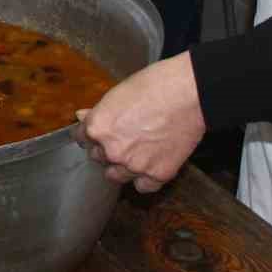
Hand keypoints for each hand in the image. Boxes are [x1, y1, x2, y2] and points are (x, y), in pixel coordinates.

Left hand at [72, 52, 205, 193]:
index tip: (97, 133)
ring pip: (116, 176)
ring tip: (135, 152)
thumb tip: (82, 116)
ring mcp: (134, 166)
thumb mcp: (119, 92)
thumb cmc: (156, 85)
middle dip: (106, 148)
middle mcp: (111, 150)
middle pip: (98, 157)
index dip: (89, 133)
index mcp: (98, 127)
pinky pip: (143, 186)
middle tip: (123, 137)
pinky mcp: (157, 175)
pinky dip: (144, 178)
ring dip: (121, 166)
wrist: (190, 93)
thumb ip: (99, 111)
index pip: (81, 138)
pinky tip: (150, 165)